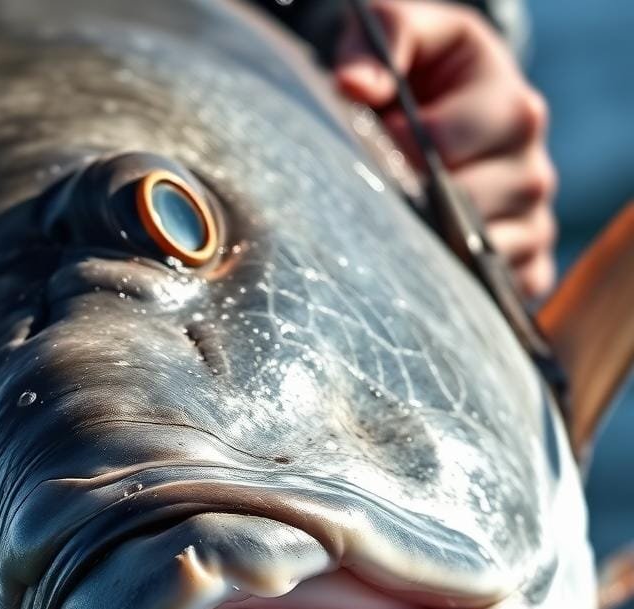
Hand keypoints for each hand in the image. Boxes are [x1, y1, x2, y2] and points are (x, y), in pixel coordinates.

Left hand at [335, 0, 556, 298]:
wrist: (441, 115)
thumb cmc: (415, 75)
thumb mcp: (400, 34)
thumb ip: (380, 43)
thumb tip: (353, 88)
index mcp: (512, 109)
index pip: (444, 151)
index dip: (394, 153)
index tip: (373, 145)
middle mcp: (532, 170)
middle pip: (462, 211)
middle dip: (406, 208)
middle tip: (375, 197)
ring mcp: (533, 225)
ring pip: (474, 258)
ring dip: (423, 252)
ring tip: (392, 228)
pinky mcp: (526, 270)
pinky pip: (493, 296)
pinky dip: (454, 292)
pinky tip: (421, 270)